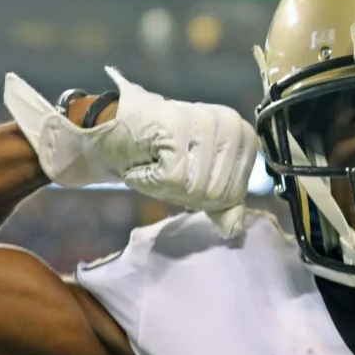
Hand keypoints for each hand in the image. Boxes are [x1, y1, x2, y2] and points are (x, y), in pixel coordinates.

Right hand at [4, 68, 257, 237]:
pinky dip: (150, 178)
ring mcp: (206, 123)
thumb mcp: (196, 180)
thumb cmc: (156, 153)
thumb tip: (234, 230)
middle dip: (184, 193)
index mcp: (242, 135)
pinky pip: (173, 180)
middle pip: (217, 195)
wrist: (112, 129)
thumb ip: (221, 203)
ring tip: (156, 161)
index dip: (202, 197)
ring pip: (198, 189)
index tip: (182, 173)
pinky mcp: (178, 128)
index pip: (234, 194)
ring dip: (166, 186)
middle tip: (165, 167)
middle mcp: (231, 123)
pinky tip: (145, 158)